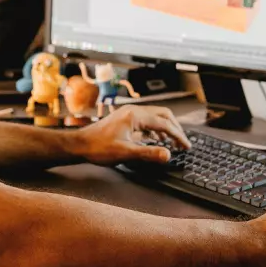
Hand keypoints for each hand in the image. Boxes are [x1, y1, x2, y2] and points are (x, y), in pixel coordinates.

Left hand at [71, 105, 190, 165]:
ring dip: (166, 128)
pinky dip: (156, 129)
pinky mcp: (125, 119)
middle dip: (175, 128)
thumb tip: (168, 155)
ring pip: (155, 117)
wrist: (79, 145)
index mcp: (135, 116)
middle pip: (163, 115)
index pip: (164, 123)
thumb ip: (148, 153)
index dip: (178, 135)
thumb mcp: (125, 153)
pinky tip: (156, 141)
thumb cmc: (98, 148)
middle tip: (183, 143)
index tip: (186, 146)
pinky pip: (147, 121)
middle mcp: (134, 111)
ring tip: (173, 143)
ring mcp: (129, 114)